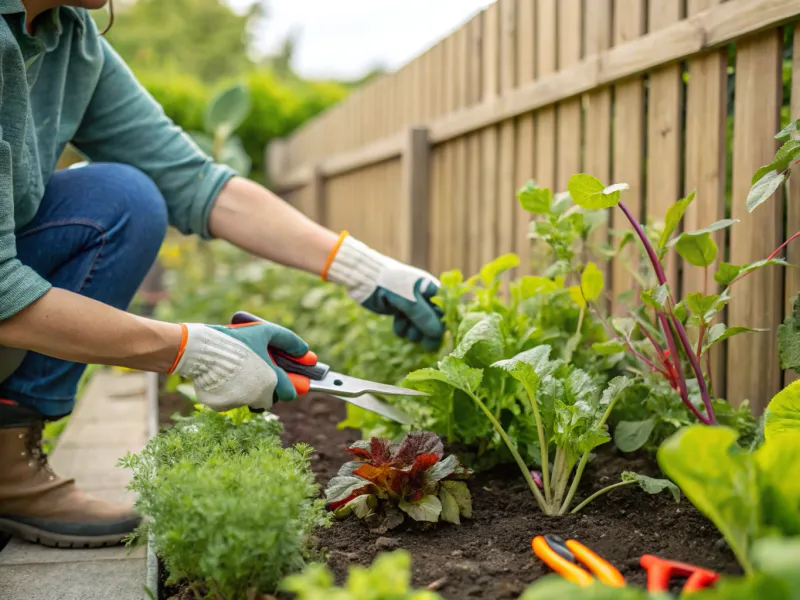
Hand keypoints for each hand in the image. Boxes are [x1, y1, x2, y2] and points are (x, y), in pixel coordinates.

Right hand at [168, 320, 307, 410]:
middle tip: (260, 371)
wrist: (199, 349)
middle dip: (269, 386)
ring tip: (240, 369)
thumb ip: (288, 341)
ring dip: (250, 388)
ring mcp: (239, 403)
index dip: (290, 385)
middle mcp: (257, 396)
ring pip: (251, 399)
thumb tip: (305, 352)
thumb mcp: (264, 332)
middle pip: (270, 397)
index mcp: (270, 380)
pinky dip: (232, 391)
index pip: (289, 393)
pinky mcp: (222, 406)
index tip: (290, 379)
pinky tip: (227, 376)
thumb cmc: (235, 339)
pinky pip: (233, 401)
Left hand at [323, 233, 443, 349]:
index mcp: (431, 289)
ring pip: (419, 326)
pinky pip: (406, 326)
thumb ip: (425, 318)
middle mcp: (424, 297)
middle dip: (427, 331)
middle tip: (425, 345)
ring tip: (405, 329)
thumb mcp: (410, 301)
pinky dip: (402, 328)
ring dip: (413, 331)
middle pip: (433, 321)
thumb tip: (439, 335)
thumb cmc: (391, 285)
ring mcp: (411, 305)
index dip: (444, 324)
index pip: (446, 310)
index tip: (440, 337)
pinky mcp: (399, 311)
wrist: (365, 279)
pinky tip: (397, 324)